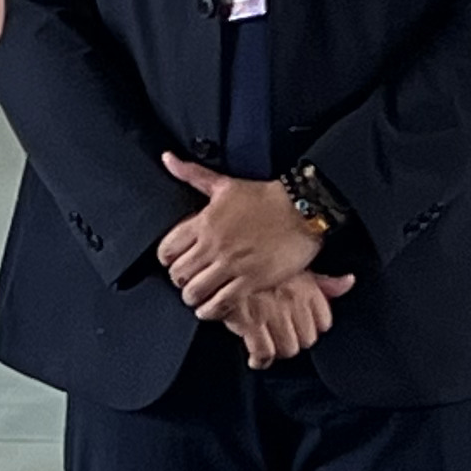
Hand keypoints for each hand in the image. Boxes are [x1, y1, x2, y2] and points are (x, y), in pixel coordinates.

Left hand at [152, 152, 322, 313]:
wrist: (303, 211)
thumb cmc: (266, 198)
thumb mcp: (224, 184)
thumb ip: (192, 174)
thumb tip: (168, 160)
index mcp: (204, 222)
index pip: (167, 249)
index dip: (167, 259)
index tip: (173, 261)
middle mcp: (214, 246)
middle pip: (179, 274)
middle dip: (180, 280)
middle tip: (187, 281)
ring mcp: (232, 265)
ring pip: (196, 292)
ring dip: (194, 298)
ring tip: (198, 297)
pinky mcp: (252, 281)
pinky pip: (222, 303)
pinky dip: (213, 310)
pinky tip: (212, 309)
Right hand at [216, 270, 350, 369]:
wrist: (220, 254)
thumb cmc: (256, 259)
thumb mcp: (293, 263)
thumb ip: (323, 280)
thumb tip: (348, 282)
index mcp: (307, 285)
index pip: (324, 322)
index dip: (310, 327)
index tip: (298, 326)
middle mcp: (294, 299)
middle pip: (307, 340)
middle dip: (294, 340)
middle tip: (279, 335)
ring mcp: (272, 311)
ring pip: (287, 349)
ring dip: (277, 350)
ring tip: (267, 343)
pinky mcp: (249, 321)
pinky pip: (264, 353)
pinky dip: (260, 359)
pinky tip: (255, 356)